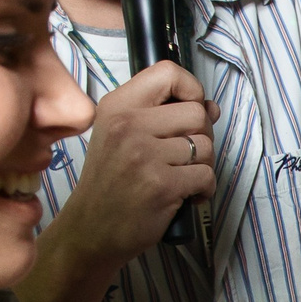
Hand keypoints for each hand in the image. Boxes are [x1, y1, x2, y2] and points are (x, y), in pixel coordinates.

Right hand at [42, 59, 218, 266]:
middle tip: (186, 155)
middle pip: (197, 113)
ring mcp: (145, 155)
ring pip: (205, 146)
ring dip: (203, 165)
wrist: (90, 229)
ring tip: (183, 176)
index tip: (189, 110)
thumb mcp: (120, 135)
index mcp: (117, 106)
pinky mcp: (162, 185)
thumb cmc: (109, 182)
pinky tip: (188, 195)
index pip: (168, 73)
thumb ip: (161, 116)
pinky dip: (204, 189)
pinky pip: (206, 176)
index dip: (191, 89)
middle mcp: (129, 125)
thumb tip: (210, 107)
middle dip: (202, 136)